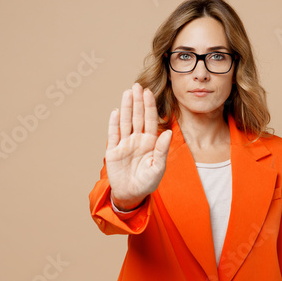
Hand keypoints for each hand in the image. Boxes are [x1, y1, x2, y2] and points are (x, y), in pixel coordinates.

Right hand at [105, 83, 171, 210]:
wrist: (131, 195)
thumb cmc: (147, 183)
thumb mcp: (158, 168)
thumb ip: (162, 150)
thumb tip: (167, 132)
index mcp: (150, 142)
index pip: (150, 120)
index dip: (149, 106)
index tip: (149, 92)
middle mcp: (137, 140)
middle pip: (137, 117)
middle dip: (138, 101)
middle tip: (137, 85)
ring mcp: (125, 144)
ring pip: (125, 122)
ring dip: (126, 107)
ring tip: (127, 92)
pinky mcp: (113, 151)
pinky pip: (113, 134)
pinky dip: (114, 123)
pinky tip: (116, 111)